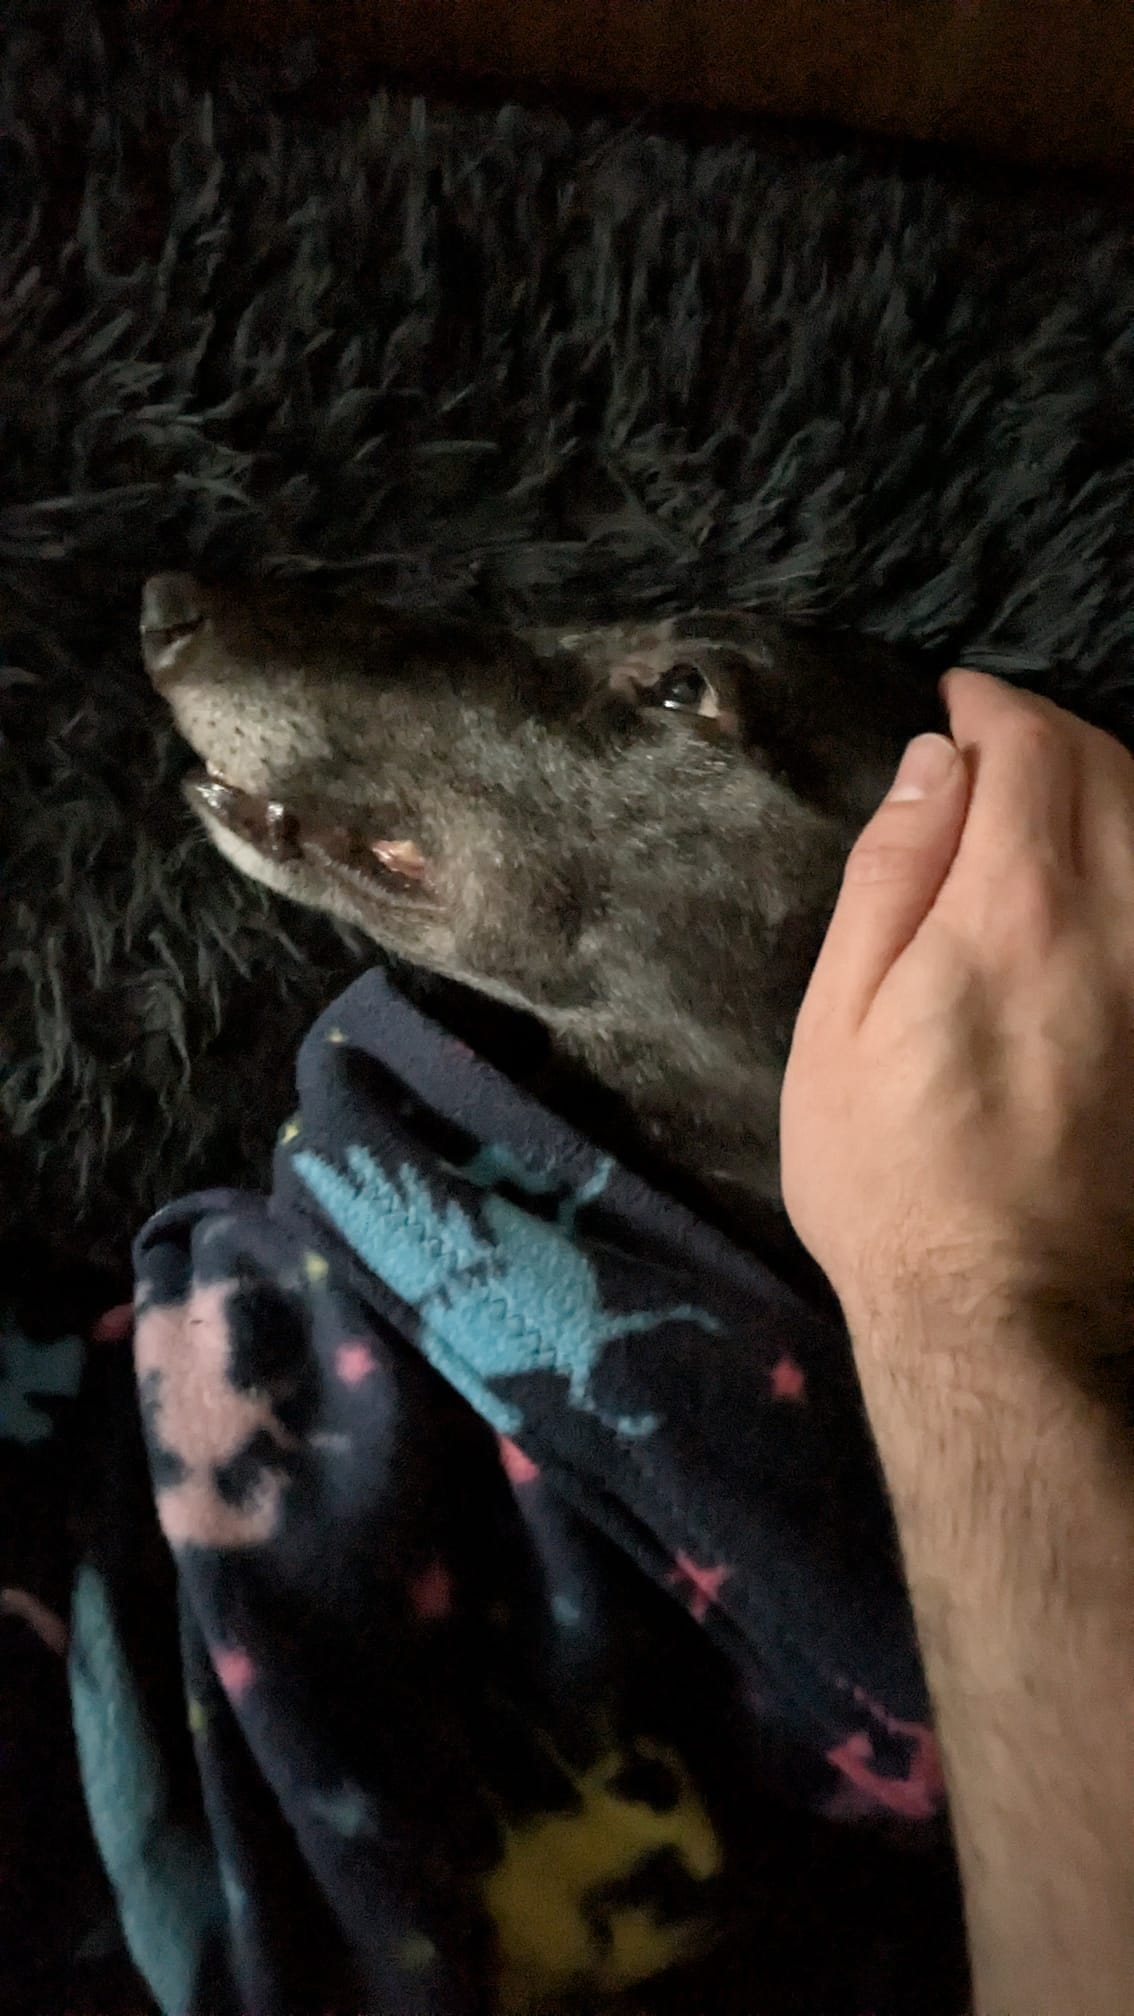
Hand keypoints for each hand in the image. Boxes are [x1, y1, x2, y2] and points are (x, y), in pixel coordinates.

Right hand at [780, 670, 1133, 1368]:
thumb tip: (934, 765)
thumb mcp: (840, 1023)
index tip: (955, 705)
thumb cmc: (892, 1176)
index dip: (990, 706)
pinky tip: (1109, 880)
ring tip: (1053, 798)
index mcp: (1015, 907)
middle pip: (1112, 768)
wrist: (1007, 1316)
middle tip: (996, 746)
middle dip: (1054, 733)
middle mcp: (1119, 921)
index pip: (1028, 745)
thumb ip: (892, 877)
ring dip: (1112, 783)